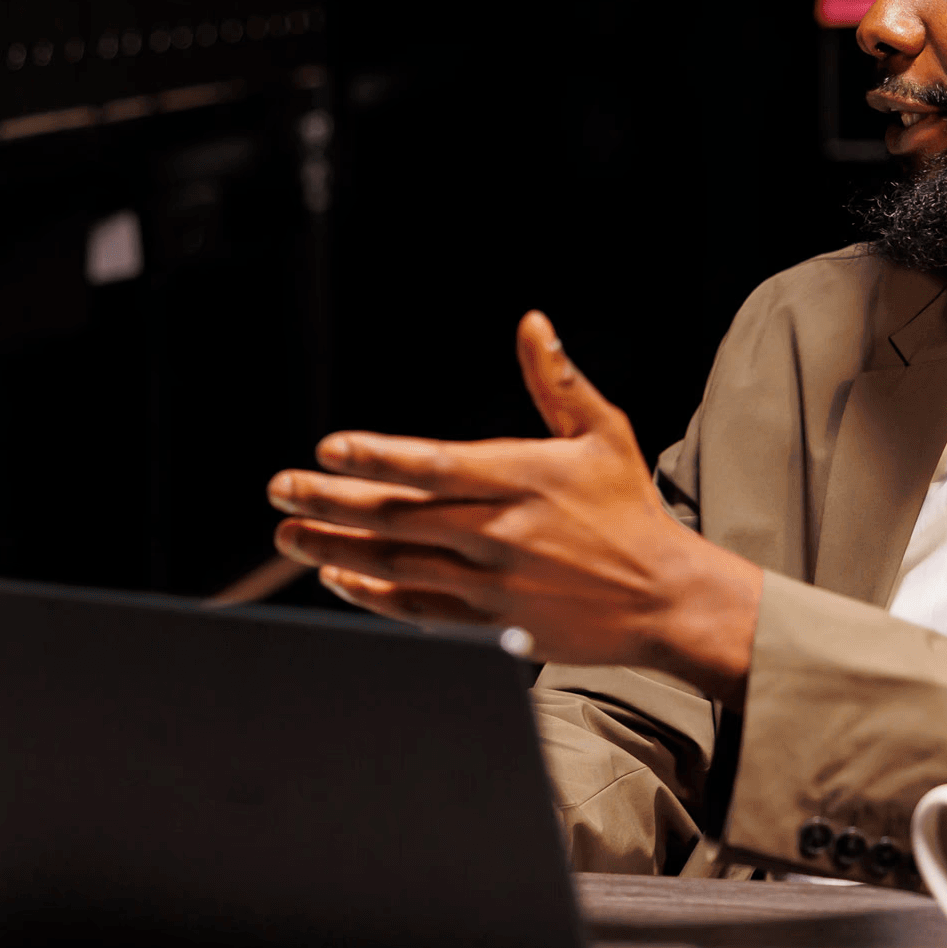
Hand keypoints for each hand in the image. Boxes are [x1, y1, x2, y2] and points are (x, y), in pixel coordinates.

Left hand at [267, 311, 762, 705]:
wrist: (666, 598)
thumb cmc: (629, 509)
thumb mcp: (603, 433)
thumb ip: (557, 381)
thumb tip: (533, 323)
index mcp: (522, 478)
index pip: (434, 465)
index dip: (377, 456)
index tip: (328, 447)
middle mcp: (500, 532)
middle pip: (399, 515)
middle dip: (330, 501)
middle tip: (280, 488)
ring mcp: (493, 582)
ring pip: (396, 563)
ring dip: (335, 547)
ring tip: (287, 533)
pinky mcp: (492, 623)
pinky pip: (417, 608)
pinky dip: (371, 594)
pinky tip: (336, 576)